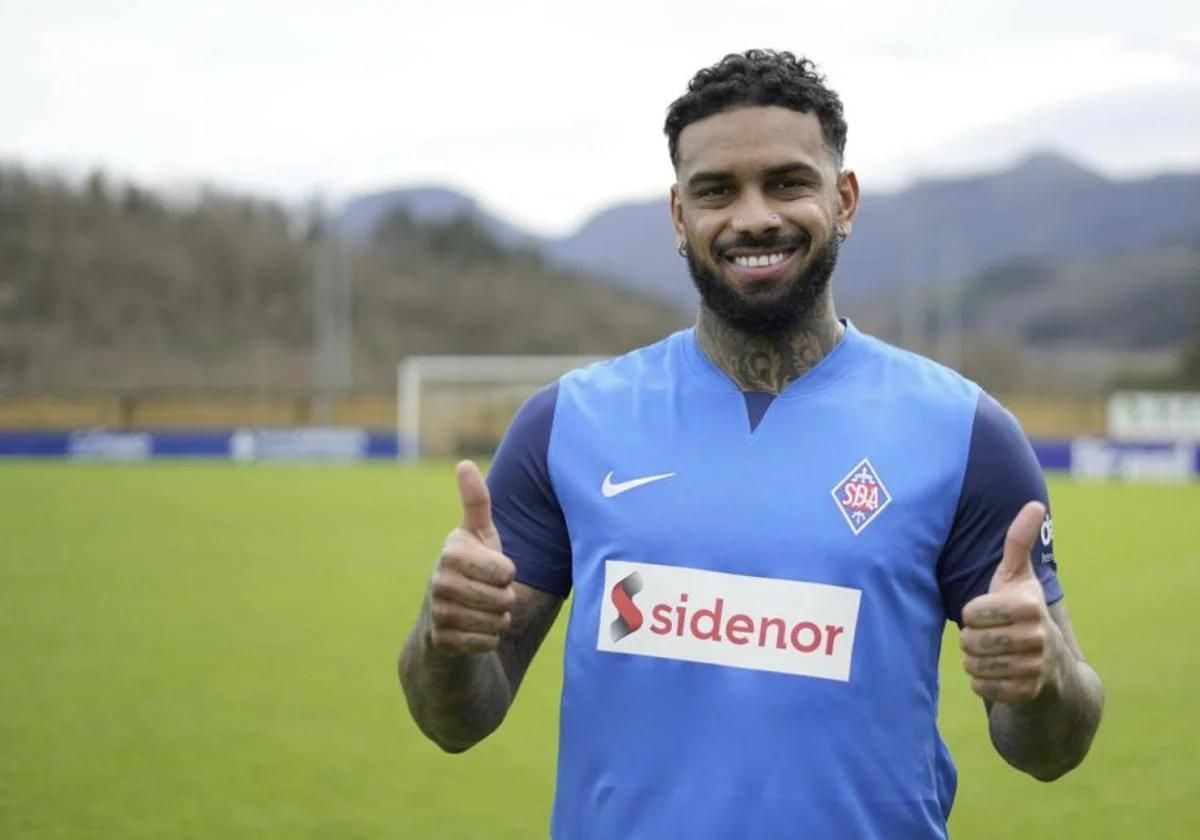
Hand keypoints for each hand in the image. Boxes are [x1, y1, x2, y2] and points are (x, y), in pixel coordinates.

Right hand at [425, 460, 515, 654]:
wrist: (443, 620)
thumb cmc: (471, 570)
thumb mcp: (478, 536)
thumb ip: (476, 502)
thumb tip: (464, 463)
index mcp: (452, 552)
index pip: (507, 571)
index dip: (507, 573)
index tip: (492, 570)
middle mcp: (439, 582)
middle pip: (503, 599)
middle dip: (505, 600)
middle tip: (487, 594)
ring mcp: (438, 613)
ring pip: (497, 622)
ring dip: (498, 620)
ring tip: (480, 610)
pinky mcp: (441, 641)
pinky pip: (488, 643)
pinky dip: (488, 640)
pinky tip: (473, 631)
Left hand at [960, 501, 1064, 704]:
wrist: (1053, 670)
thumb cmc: (1022, 613)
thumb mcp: (1019, 578)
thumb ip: (1019, 542)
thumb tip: (1034, 503)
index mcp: (1029, 606)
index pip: (970, 613)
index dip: (973, 614)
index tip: (990, 614)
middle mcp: (1037, 637)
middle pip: (970, 641)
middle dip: (971, 640)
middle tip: (989, 637)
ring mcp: (1035, 668)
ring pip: (973, 666)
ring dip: (975, 662)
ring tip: (993, 655)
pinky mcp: (1027, 694)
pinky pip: (981, 688)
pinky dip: (982, 683)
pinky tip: (998, 675)